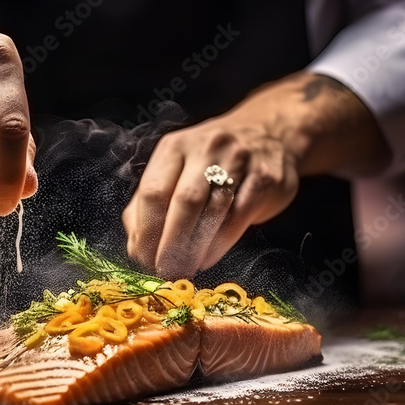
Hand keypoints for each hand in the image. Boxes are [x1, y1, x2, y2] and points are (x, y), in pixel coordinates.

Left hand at [122, 71, 389, 277]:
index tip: (144, 260)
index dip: (146, 231)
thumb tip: (136, 246)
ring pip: (214, 211)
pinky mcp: (266, 177)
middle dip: (172, 244)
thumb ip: (150, 204)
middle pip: (184, 202)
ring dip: (197, 247)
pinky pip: (240, 215)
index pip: (153, 191)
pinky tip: (208, 257)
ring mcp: (239, 160)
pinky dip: (221, 243)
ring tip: (186, 269)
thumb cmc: (209, 162)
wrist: (268, 132)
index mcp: (174, 147)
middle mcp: (206, 148)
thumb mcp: (175, 170)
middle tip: (166, 272)